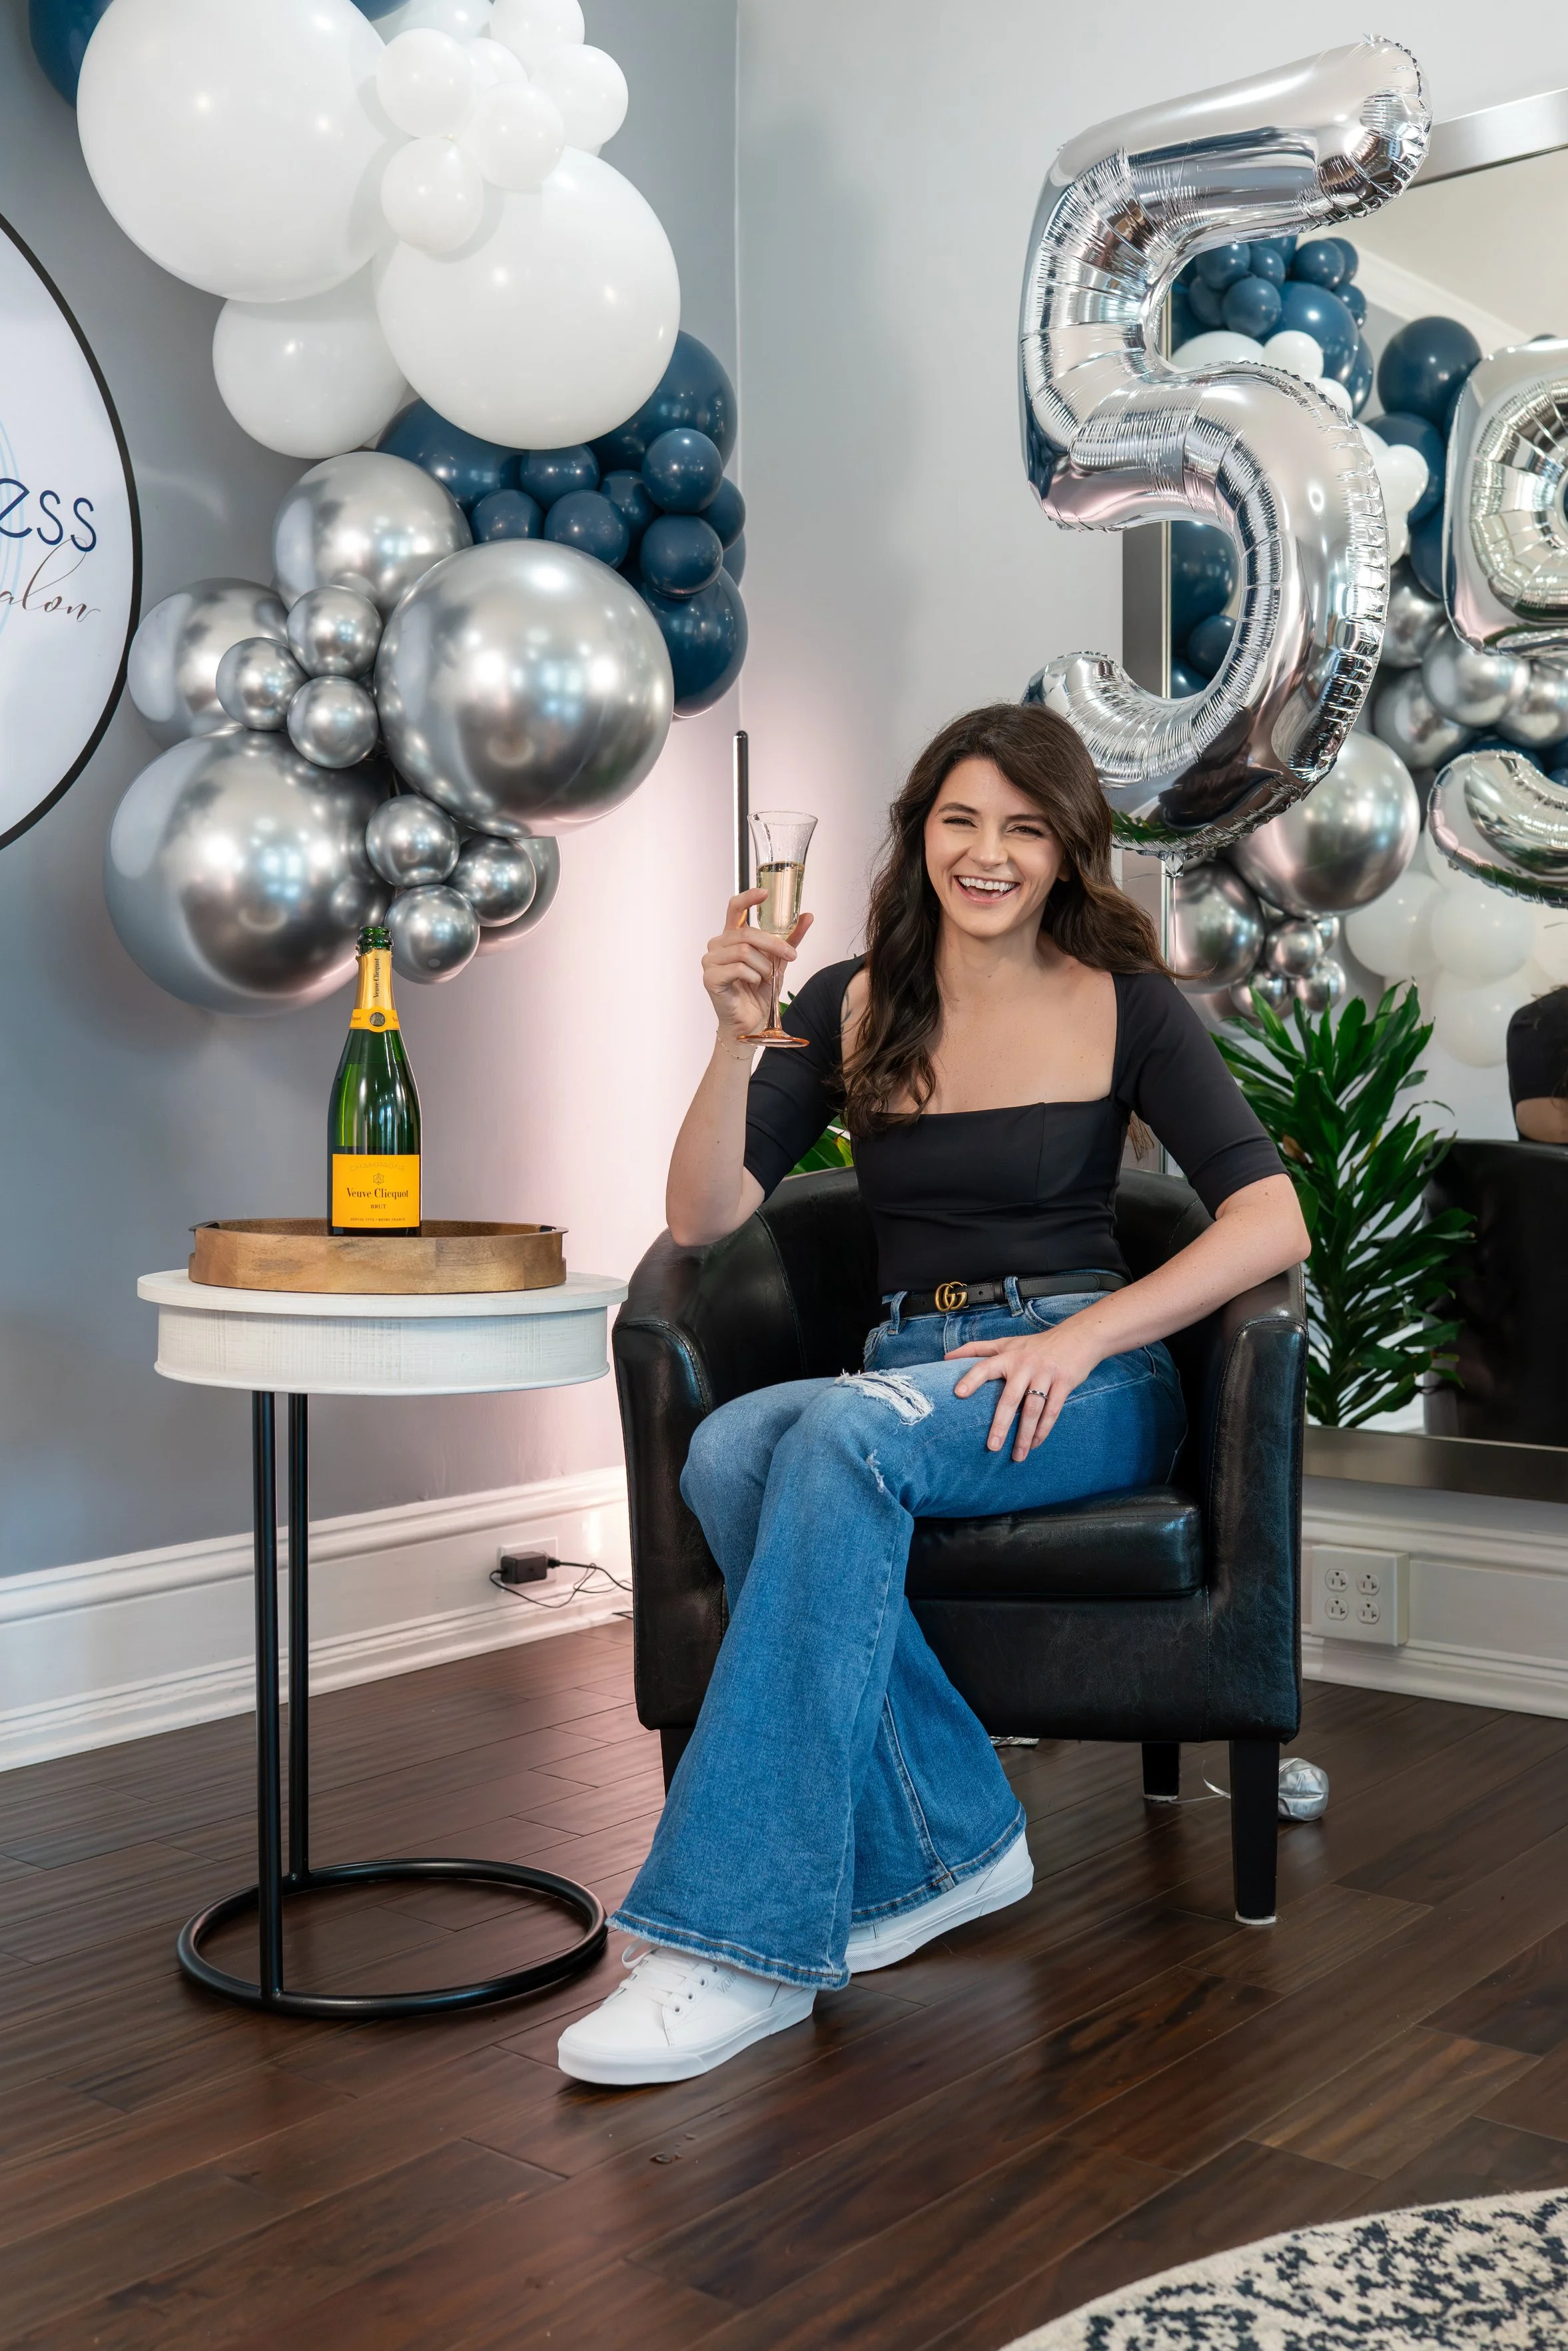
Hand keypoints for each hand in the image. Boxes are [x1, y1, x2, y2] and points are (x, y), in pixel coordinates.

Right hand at [702, 890, 812, 1043]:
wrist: (752, 1022)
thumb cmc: (759, 992)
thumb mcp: (779, 961)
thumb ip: (790, 939)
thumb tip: (808, 916)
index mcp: (732, 937)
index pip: (735, 908)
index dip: (748, 898)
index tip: (765, 893)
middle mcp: (718, 945)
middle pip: (747, 933)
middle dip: (774, 945)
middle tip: (791, 956)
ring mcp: (711, 961)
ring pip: (744, 951)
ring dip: (764, 966)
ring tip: (765, 978)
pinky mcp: (710, 978)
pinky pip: (738, 968)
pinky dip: (753, 977)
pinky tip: (753, 985)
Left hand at [947, 1322, 1100, 1460]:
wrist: (1078, 1337)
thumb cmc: (1036, 1345)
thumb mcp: (1006, 1343)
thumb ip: (977, 1350)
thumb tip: (946, 1358)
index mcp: (1009, 1356)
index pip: (985, 1366)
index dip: (972, 1379)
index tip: (958, 1394)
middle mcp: (1025, 1365)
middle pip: (1010, 1398)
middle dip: (1001, 1424)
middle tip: (992, 1447)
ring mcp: (1045, 1375)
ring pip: (1033, 1410)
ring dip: (1025, 1435)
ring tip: (1017, 1456)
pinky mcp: (1064, 1383)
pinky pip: (1052, 1411)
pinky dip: (1044, 1430)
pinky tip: (1035, 1444)